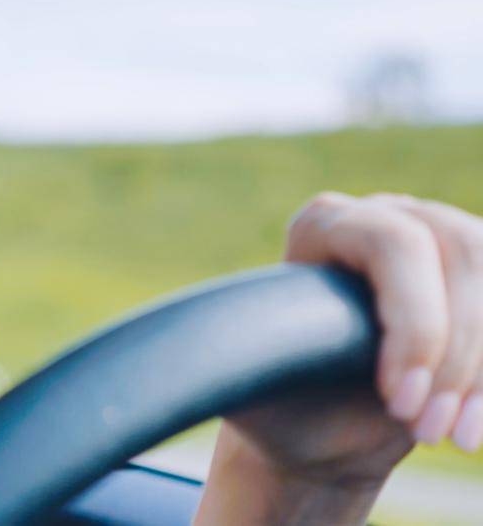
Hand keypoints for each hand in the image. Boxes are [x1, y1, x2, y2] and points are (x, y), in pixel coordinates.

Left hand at [217, 191, 481, 501]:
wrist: (320, 429)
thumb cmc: (280, 400)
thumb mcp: (248, 375)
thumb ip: (238, 348)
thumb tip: (197, 340)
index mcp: (322, 224)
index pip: (393, 244)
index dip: (413, 323)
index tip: (398, 402)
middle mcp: (388, 214)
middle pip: (460, 257)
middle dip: (455, 357)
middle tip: (427, 432)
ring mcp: (444, 238)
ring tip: (456, 438)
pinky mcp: (477, 279)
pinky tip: (478, 425)